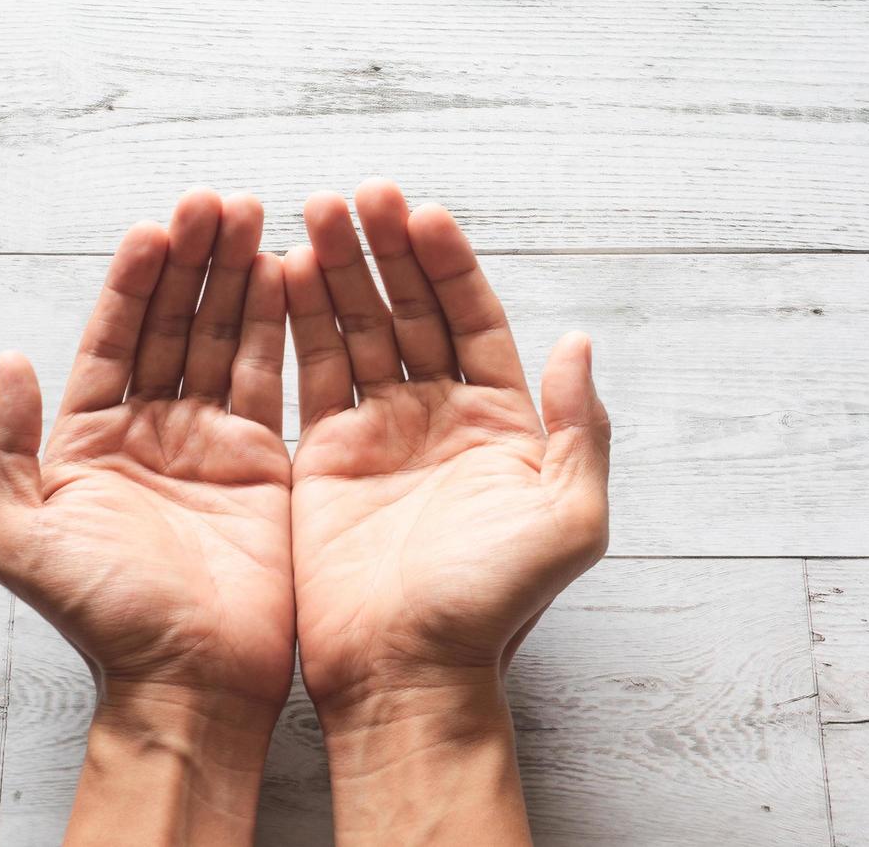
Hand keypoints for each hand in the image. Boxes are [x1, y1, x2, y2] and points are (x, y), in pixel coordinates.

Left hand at [0, 190, 292, 844]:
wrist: (190, 684)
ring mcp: (210, 442)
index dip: (134, 281)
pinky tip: (285, 277)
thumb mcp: (22, 539)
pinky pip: (270, 379)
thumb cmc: (104, 620)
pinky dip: (277, 328)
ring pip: (223, 340)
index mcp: (90, 440)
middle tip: (217, 201)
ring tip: (254, 216)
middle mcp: (150, 430)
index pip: (113, 338)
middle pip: (173, 325)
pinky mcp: (262, 462)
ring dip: (237, 278)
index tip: (157, 227)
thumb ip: (6, 449)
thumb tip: (5, 361)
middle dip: (193, 261)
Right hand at [285, 179, 610, 842]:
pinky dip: (300, 324)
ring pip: (359, 331)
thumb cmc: (491, 607)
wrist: (406, 673)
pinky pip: (313, 373)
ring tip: (314, 212)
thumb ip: (580, 430)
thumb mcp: (569, 521)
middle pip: (412, 311)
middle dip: (386, 250)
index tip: (422, 214)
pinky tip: (288, 274)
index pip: (474, 319)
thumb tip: (579, 343)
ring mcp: (380, 433)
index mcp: (502, 423)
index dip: (449, 265)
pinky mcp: (324, 456)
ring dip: (339, 272)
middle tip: (359, 195)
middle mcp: (440, 417)